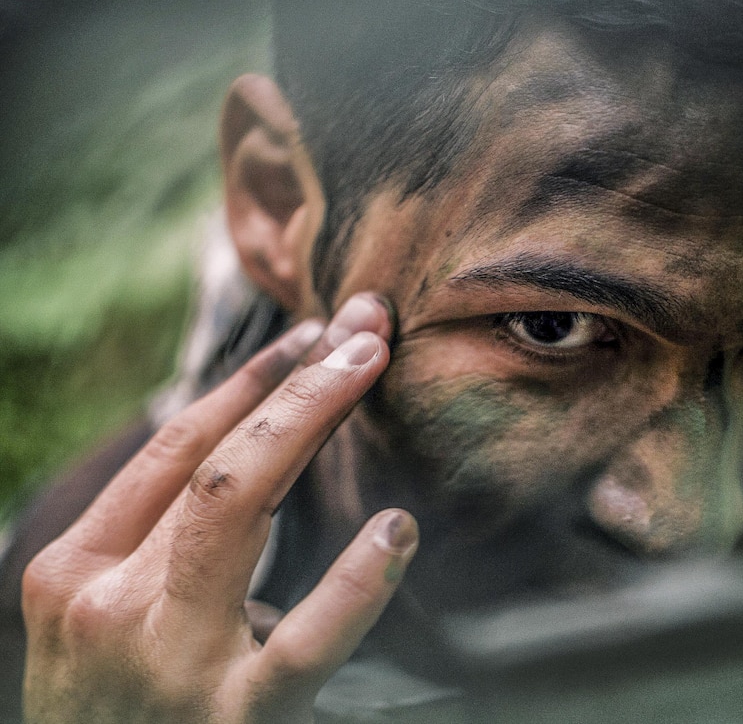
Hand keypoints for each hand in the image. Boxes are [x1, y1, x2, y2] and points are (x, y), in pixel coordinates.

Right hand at [21, 294, 416, 723]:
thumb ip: (159, 550)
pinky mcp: (233, 721)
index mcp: (76, 568)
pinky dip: (355, 583)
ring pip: (236, 506)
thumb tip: (258, 456)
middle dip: (295, 382)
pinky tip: (396, 530)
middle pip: (215, 458)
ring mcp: (168, 660)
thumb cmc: (111, 716)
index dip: (249, 379)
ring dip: (311, 420)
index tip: (310, 334)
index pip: (174, 444)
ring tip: (373, 366)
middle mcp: (109, 601)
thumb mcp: (106, 623)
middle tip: (364, 328)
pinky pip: (303, 642)